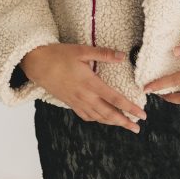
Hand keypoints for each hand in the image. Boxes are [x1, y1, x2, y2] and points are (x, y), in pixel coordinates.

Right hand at [20, 43, 146, 132]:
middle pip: (108, 114)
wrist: (37, 64)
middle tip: (137, 128)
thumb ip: (103, 54)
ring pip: (97, 117)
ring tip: (124, 125)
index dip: (130, 108)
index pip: (115, 99)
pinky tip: (101, 119)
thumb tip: (122, 56)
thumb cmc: (59, 55)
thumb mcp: (82, 50)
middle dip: (124, 122)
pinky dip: (96, 120)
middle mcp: (84, 96)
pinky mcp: (69, 103)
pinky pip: (85, 116)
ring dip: (112, 122)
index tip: (142, 114)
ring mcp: (76, 101)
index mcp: (90, 83)